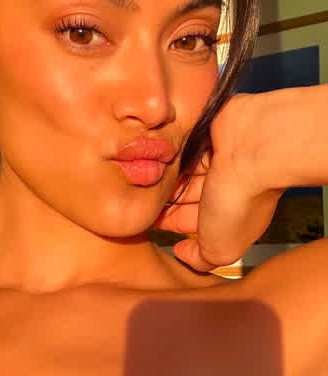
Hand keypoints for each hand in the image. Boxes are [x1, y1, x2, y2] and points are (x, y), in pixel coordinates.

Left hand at [154, 93, 286, 271]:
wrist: (251, 147)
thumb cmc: (240, 198)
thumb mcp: (220, 248)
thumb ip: (201, 258)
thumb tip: (183, 253)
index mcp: (231, 213)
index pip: (190, 220)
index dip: (168, 222)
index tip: (148, 220)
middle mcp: (224, 185)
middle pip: (182, 193)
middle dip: (162, 196)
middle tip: (140, 194)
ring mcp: (215, 158)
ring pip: (178, 168)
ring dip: (162, 172)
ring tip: (144, 173)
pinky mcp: (206, 133)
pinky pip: (178, 143)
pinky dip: (167, 149)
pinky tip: (155, 153)